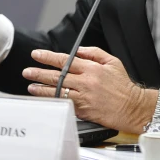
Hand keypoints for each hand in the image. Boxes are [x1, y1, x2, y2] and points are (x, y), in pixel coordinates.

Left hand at [22, 47, 156, 133]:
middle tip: (27, 71)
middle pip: (57, 76)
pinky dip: (54, 101)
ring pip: (58, 91)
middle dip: (39, 73)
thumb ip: (93, 53)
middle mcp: (86, 82)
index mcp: (91, 68)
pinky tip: (46, 99)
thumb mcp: (112, 61)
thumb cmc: (123, 85)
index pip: (64, 60)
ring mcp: (84, 97)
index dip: (48, 57)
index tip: (36, 54)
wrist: (132, 107)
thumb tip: (78, 50)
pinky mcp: (84, 110)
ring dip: (42, 89)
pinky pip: (64, 104)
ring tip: (31, 87)